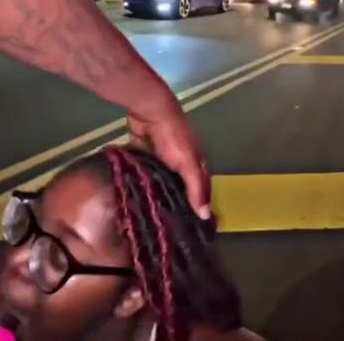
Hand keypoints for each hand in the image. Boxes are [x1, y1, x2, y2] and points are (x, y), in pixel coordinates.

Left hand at [126, 100, 210, 219]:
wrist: (150, 113)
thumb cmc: (174, 138)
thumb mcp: (188, 163)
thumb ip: (196, 188)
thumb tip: (205, 216)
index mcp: (195, 164)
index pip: (201, 191)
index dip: (200, 207)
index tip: (194, 230)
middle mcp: (180, 164)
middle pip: (181, 188)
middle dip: (177, 205)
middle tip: (169, 230)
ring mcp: (161, 161)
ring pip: (162, 184)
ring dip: (158, 197)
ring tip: (152, 220)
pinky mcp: (144, 158)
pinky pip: (146, 176)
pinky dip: (143, 186)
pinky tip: (138, 200)